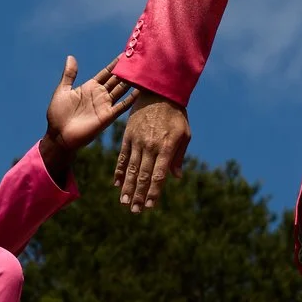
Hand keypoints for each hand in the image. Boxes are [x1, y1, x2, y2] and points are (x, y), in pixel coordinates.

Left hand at [41, 56, 137, 181]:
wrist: (59, 135)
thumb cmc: (58, 114)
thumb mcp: (62, 90)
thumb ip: (69, 75)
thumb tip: (71, 57)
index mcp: (90, 87)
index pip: (106, 73)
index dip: (115, 64)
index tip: (125, 54)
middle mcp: (100, 95)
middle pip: (117, 79)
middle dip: (127, 70)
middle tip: (138, 59)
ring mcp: (105, 105)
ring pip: (122, 90)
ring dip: (131, 81)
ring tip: (142, 71)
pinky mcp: (107, 116)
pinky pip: (122, 106)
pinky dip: (131, 99)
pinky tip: (140, 90)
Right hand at [113, 94, 190, 210]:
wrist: (158, 90)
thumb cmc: (176, 113)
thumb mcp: (184, 134)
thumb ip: (179, 156)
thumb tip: (175, 177)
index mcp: (165, 147)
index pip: (158, 175)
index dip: (154, 192)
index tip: (151, 206)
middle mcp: (150, 146)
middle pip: (142, 176)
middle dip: (139, 195)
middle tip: (135, 211)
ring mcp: (137, 141)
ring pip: (131, 169)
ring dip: (127, 188)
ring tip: (124, 203)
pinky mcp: (128, 136)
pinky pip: (122, 156)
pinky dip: (119, 171)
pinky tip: (117, 184)